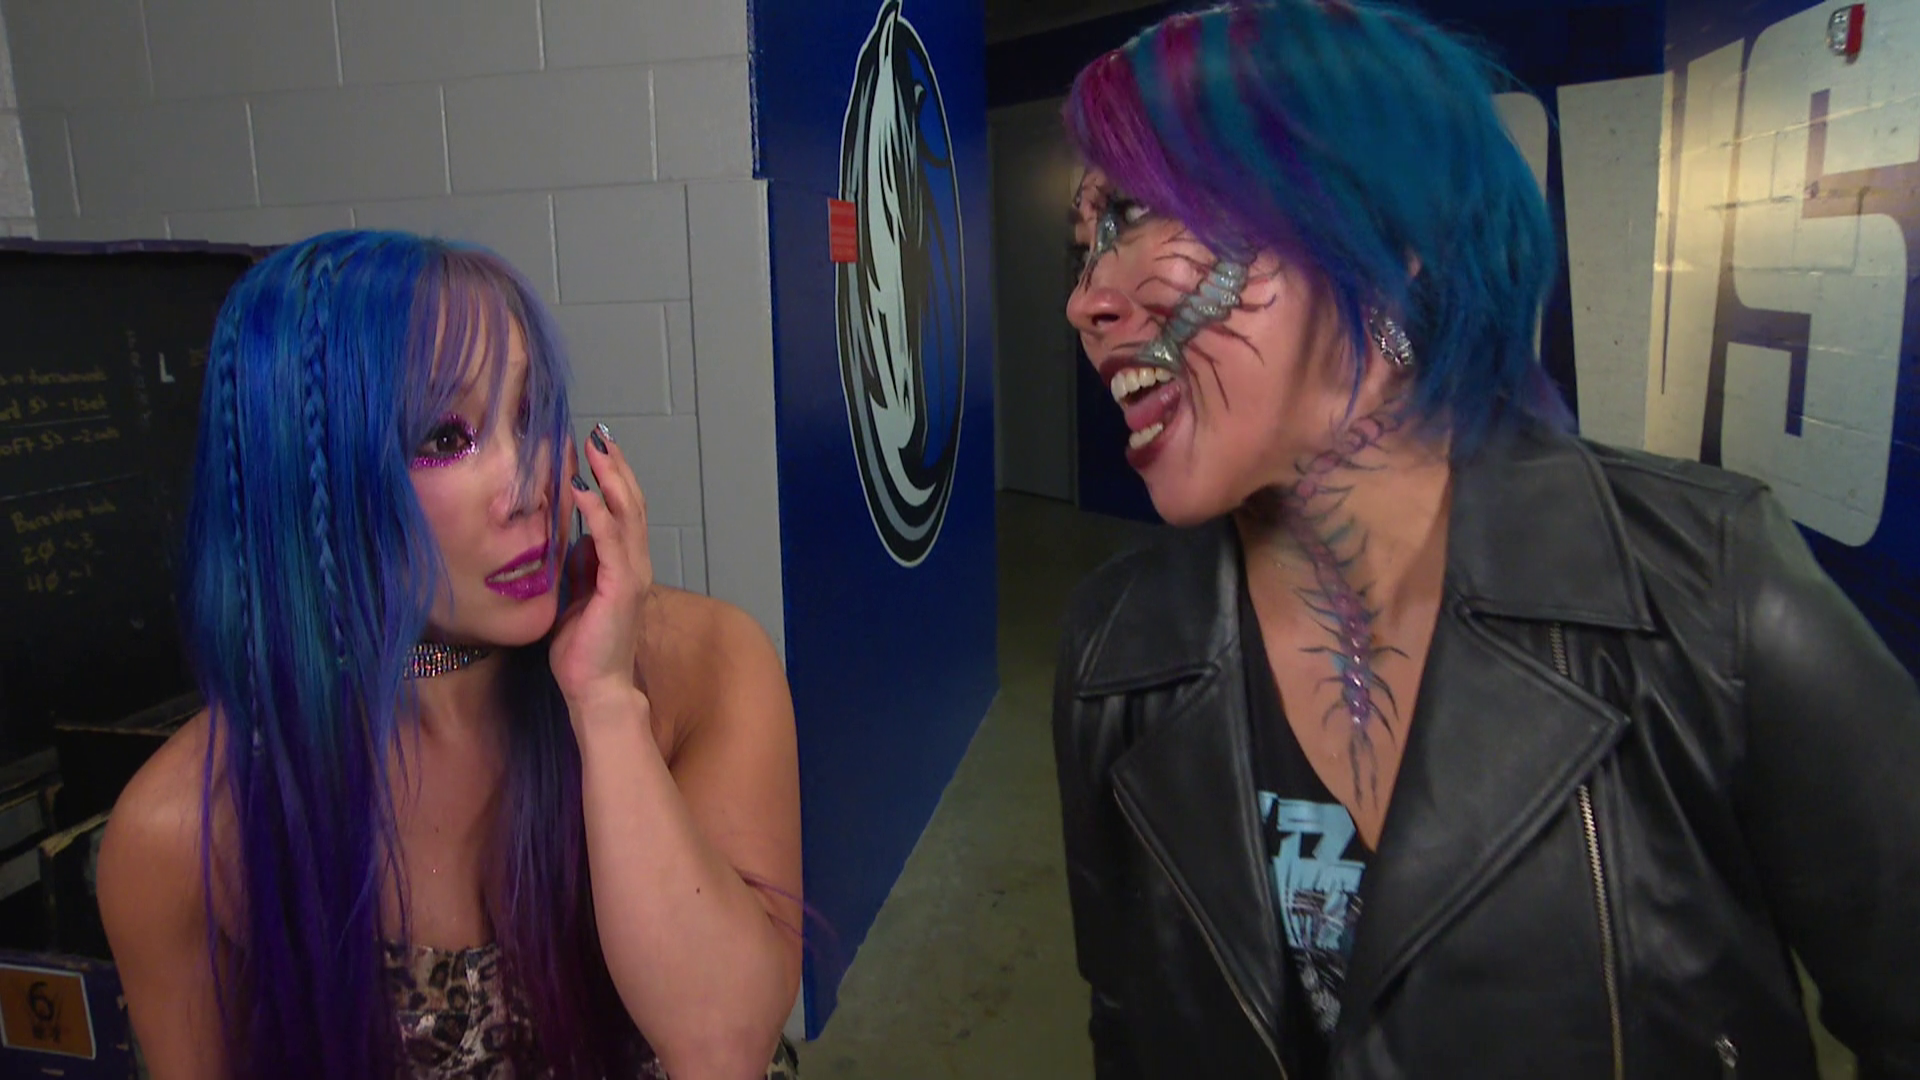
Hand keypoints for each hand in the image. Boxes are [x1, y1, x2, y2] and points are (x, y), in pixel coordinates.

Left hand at [550, 423, 654, 714]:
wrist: (596, 690)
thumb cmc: (584, 651)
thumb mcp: (577, 596)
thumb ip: (581, 567)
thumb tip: (574, 538)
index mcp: (625, 567)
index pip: (624, 512)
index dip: (613, 479)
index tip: (596, 450)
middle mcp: (635, 565)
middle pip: (632, 504)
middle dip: (616, 467)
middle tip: (599, 435)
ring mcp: (632, 575)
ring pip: (627, 515)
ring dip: (611, 479)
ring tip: (595, 450)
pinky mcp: (620, 588)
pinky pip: (611, 541)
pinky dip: (598, 512)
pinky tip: (583, 490)